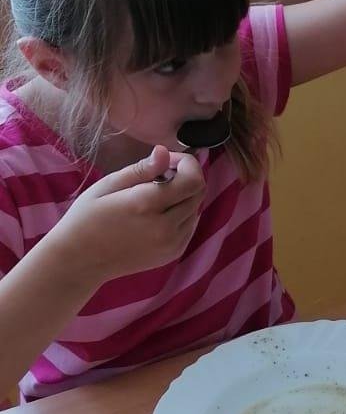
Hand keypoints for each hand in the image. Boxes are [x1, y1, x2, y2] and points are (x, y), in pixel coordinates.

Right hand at [53, 146, 205, 288]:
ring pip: (196, 209)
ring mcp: (172, 243)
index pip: (192, 179)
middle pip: (198, 193)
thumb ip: (141, 169)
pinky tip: (158, 214)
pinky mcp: (173, 254)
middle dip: (186, 177)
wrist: (79, 262)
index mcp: (147, 204)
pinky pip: (190, 226)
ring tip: (156, 197)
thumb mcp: (108, 186)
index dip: (187, 164)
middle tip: (161, 176)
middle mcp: (166, 226)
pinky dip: (182, 215)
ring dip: (184, 197)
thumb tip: (165, 152)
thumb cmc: (86, 218)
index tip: (168, 161)